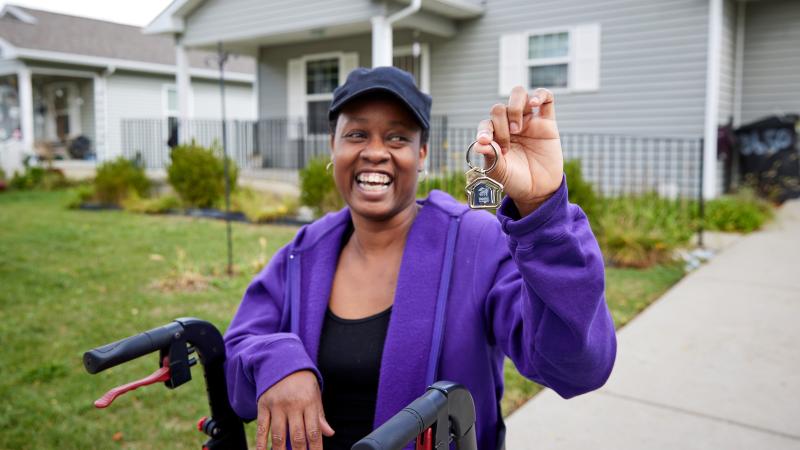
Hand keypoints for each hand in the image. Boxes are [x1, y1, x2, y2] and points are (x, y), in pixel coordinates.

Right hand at [256, 370, 333, 449]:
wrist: (282, 361)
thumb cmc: (302, 381)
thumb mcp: (315, 395)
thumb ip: (320, 416)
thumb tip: (329, 433)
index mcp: (309, 402)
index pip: (314, 431)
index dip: (315, 449)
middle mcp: (293, 404)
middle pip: (297, 436)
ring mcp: (276, 405)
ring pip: (278, 435)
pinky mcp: (263, 406)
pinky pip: (262, 428)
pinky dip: (261, 443)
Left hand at [474, 86, 563, 215]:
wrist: (538, 190)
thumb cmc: (515, 181)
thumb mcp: (499, 172)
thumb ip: (491, 157)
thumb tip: (478, 145)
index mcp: (495, 136)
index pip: (486, 123)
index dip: (484, 130)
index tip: (485, 141)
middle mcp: (510, 125)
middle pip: (500, 108)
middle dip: (500, 125)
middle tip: (507, 147)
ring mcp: (528, 122)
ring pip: (519, 96)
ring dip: (514, 107)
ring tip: (517, 128)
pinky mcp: (547, 123)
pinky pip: (546, 98)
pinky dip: (540, 95)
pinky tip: (534, 103)